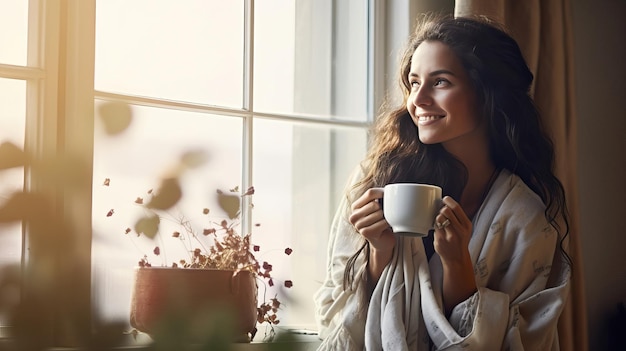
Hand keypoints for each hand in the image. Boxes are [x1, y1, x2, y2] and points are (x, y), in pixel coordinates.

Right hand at [349, 188, 394, 280]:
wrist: (382, 241)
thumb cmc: (380, 221)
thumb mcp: (377, 207)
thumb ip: (378, 197)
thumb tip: (390, 189)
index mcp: (355, 206)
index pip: (369, 193)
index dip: (381, 192)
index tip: (388, 196)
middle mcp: (354, 215)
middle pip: (374, 204)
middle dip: (384, 208)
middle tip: (386, 213)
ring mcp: (358, 225)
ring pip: (378, 213)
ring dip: (386, 216)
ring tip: (385, 220)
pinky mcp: (365, 233)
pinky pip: (381, 223)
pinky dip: (387, 223)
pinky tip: (387, 225)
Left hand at [434, 196, 476, 313]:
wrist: (457, 259)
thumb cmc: (460, 242)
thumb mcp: (465, 229)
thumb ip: (458, 218)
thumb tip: (446, 203)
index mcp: (466, 225)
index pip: (456, 208)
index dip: (448, 201)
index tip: (444, 199)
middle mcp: (459, 230)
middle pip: (445, 211)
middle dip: (442, 210)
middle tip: (442, 213)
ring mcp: (449, 236)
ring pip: (438, 218)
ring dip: (437, 218)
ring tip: (440, 222)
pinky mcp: (439, 240)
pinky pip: (434, 227)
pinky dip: (435, 227)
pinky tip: (439, 230)